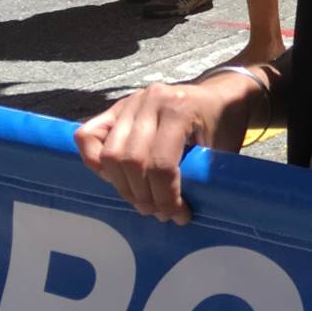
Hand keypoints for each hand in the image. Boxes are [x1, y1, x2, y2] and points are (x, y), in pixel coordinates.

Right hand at [74, 80, 248, 225]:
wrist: (220, 94)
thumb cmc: (223, 122)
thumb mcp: (222, 147)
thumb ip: (199, 173)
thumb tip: (174, 213)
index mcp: (180, 108)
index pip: (161, 164)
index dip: (166, 197)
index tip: (178, 215)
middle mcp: (150, 101)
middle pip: (131, 161)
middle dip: (144, 196)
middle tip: (160, 212)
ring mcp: (130, 102)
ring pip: (110, 154)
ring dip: (123, 186)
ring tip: (142, 200)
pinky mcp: (116, 107)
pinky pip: (88, 135)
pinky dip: (94, 160)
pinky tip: (114, 177)